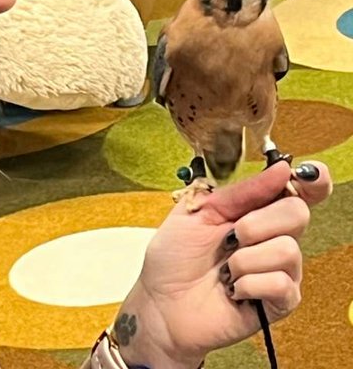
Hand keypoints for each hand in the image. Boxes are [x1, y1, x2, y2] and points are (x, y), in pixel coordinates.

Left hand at [113, 160, 331, 368]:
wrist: (161, 301)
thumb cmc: (175, 255)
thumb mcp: (198, 211)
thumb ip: (240, 192)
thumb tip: (281, 169)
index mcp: (254, 212)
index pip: (297, 193)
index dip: (312, 182)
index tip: (309, 174)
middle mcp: (273, 239)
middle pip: (297, 213)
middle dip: (258, 221)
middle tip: (232, 236)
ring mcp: (279, 271)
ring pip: (287, 249)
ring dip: (245, 258)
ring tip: (226, 269)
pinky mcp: (279, 303)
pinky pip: (281, 283)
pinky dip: (249, 283)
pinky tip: (234, 289)